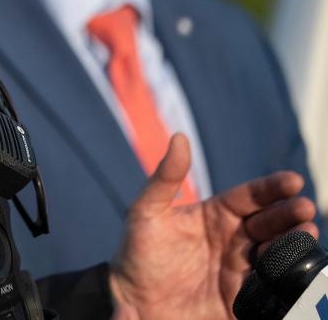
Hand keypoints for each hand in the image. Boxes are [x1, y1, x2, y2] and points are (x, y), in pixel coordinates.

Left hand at [109, 133, 317, 319]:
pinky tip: (296, 270)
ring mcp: (240, 269)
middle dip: (289, 214)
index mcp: (215, 215)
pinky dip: (287, 278)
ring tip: (307, 234)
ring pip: (276, 252)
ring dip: (294, 242)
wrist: (132, 303)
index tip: (293, 181)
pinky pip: (272, 287)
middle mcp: (233, 240)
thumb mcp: (146, 212)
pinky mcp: (243, 299)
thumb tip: (179, 137)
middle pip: (269, 222)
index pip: (249, 196)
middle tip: (304, 209)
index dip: (271, 188)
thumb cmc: (137, 253)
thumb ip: (165, 177)